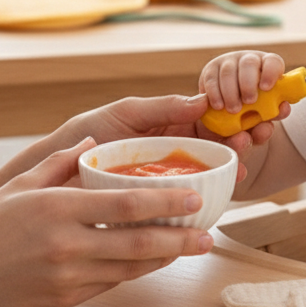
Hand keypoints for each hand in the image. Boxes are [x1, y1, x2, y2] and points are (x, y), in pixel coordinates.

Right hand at [0, 138, 214, 306]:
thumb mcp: (22, 183)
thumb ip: (62, 162)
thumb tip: (95, 141)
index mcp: (60, 209)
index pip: (126, 205)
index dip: (165, 203)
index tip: (193, 197)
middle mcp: (68, 244)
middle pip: (138, 244)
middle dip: (179, 240)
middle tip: (208, 235)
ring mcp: (67, 276)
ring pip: (130, 269)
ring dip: (164, 259)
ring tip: (190, 248)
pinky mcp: (64, 298)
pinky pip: (110, 284)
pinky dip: (135, 273)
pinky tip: (152, 263)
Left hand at [53, 93, 258, 180]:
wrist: (52, 173)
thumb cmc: (84, 134)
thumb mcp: (125, 112)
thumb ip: (162, 107)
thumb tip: (201, 101)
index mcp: (166, 126)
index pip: (207, 120)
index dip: (231, 118)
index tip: (249, 117)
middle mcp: (169, 153)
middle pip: (215, 146)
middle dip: (239, 142)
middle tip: (253, 140)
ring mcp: (164, 179)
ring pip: (208, 173)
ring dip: (230, 168)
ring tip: (242, 167)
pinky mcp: (158, 205)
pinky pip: (189, 200)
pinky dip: (210, 196)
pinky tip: (224, 194)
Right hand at [198, 50, 290, 149]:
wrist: (227, 110)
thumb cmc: (252, 111)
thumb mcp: (263, 115)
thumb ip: (273, 115)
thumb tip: (282, 108)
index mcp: (267, 67)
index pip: (273, 62)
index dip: (271, 72)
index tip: (266, 88)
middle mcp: (249, 60)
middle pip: (249, 63)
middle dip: (248, 83)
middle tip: (249, 101)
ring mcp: (229, 62)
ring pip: (228, 70)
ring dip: (230, 91)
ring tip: (233, 110)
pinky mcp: (211, 70)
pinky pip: (211, 78)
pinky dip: (215, 93)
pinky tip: (218, 106)